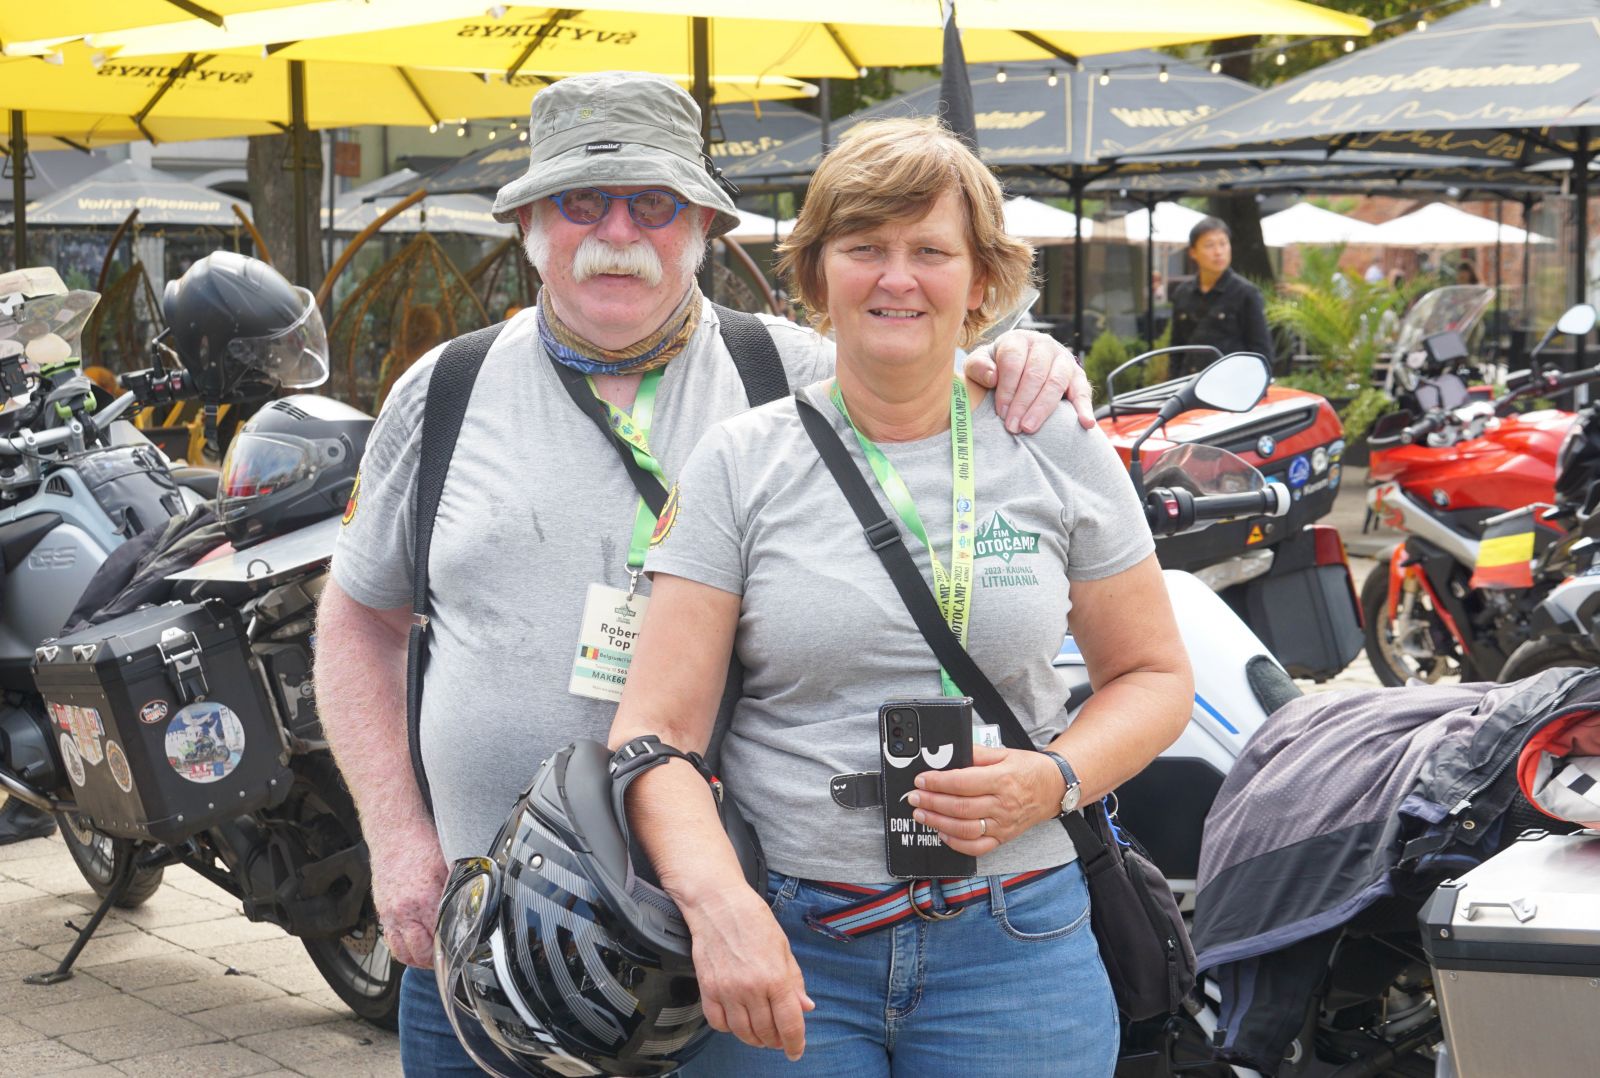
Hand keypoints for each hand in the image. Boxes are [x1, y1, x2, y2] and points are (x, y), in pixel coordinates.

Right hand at [368, 827, 449, 967]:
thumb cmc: (421, 843)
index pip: (439, 939)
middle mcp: (403, 912)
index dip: (451, 950)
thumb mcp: (449, 864)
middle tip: (448, 958)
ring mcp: (389, 913)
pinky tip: (414, 944)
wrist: (393, 831)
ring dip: (417, 959)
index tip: (461, 953)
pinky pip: (390, 940)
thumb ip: (459, 888)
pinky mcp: (381, 910)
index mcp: (424, 900)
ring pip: (401, 952)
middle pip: (419, 953)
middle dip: (435, 960)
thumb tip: (475, 904)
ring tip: (431, 956)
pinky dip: (402, 948)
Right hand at [681, 887, 814, 1060]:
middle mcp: (751, 988)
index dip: (795, 1043)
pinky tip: (737, 1021)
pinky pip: (718, 1022)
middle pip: (766, 1032)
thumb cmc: (753, 920)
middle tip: (779, 1038)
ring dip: (754, 1038)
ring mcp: (726, 991)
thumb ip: (794, 981)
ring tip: (760, 1034)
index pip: (790, 1024)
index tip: (796, 1051)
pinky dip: (729, 1028)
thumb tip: (806, 1007)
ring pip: (742, 1032)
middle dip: (776, 1041)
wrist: (719, 904)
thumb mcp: (783, 948)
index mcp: (775, 978)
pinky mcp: (707, 989)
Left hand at [905, 745, 1065, 855]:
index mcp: (1002, 779)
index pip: (963, 783)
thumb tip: (951, 753)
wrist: (1054, 789)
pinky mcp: (1003, 838)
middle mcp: (1003, 805)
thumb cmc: (1028, 769)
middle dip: (932, 802)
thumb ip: (977, 753)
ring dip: (938, 822)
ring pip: (965, 829)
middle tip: (913, 797)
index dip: (938, 782)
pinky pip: (977, 847)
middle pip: (960, 807)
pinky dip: (956, 843)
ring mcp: (1003, 825)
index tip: (921, 780)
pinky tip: (942, 833)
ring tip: (921, 814)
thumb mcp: (1004, 753)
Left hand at [966, 330, 1094, 433]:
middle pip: (1035, 374)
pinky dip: (1084, 408)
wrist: (1018, 367)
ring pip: (1056, 382)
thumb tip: (992, 377)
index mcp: (1018, 339)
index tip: (1001, 412)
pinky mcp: (1077, 375)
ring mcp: (1063, 359)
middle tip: (1013, 426)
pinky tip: (1086, 423)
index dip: (1007, 388)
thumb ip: (978, 367)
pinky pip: (1083, 390)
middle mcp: (1043, 345)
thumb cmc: (995, 368)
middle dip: (1023, 403)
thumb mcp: (979, 364)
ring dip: (1043, 408)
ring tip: (1029, 428)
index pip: (1013, 361)